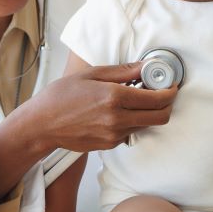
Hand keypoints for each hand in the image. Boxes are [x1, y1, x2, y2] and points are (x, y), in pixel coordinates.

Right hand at [30, 62, 176, 152]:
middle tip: (162, 93)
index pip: (157, 99)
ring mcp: (114, 135)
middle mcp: (117, 119)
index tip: (171, 85)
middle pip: (160, 117)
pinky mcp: (109, 145)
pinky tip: (118, 111)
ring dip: (148, 113)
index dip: (170, 91)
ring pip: (147, 125)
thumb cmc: (61, 96)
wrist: (41, 124)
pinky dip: (132, 121)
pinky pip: (130, 132)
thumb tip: (145, 66)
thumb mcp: (91, 74)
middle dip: (167, 104)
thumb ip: (123, 71)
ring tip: (135, 99)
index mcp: (114, 98)